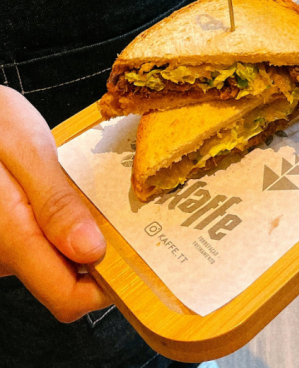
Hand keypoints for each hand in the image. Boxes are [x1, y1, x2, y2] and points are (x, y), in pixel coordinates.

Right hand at [0, 87, 109, 321]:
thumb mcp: (26, 151)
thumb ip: (55, 202)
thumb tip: (92, 250)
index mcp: (12, 238)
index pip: (68, 297)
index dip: (107, 285)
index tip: (137, 256)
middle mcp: (5, 254)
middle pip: (67, 279)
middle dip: (102, 253)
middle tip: (126, 216)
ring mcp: (5, 247)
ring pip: (59, 260)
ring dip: (85, 236)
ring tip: (98, 198)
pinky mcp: (8, 234)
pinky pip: (47, 241)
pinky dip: (68, 225)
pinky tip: (76, 195)